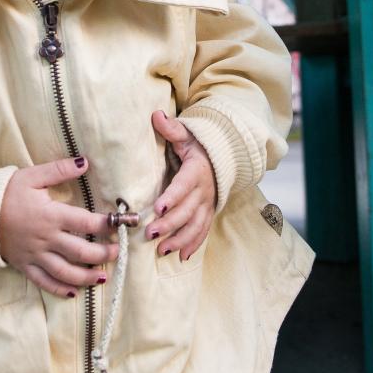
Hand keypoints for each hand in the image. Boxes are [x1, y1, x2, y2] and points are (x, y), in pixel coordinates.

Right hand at [0, 156, 118, 297]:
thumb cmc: (5, 192)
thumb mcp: (32, 176)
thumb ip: (59, 169)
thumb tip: (85, 162)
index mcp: (51, 215)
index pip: (86, 222)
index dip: (108, 224)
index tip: (123, 225)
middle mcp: (45, 238)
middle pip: (81, 251)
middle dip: (103, 254)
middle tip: (118, 253)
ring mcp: (35, 255)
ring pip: (66, 272)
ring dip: (87, 276)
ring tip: (103, 276)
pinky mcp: (24, 266)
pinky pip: (44, 282)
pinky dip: (60, 290)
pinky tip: (74, 292)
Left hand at [148, 110, 216, 260]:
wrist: (221, 158)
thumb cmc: (198, 147)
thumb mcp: (186, 135)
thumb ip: (172, 129)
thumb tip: (156, 115)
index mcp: (196, 171)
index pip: (184, 185)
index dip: (173, 197)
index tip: (159, 207)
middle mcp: (204, 191)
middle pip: (188, 210)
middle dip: (170, 224)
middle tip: (151, 233)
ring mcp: (207, 205)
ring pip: (195, 225)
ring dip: (180, 239)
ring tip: (162, 250)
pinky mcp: (208, 214)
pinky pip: (202, 232)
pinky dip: (193, 245)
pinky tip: (181, 257)